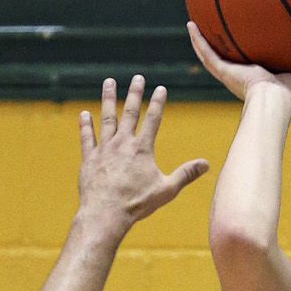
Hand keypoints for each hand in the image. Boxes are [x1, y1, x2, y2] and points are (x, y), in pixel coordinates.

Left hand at [76, 75, 208, 242]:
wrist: (106, 213)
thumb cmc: (137, 203)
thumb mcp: (166, 190)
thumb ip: (186, 174)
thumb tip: (206, 164)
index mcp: (142, 149)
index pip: (152, 119)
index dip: (157, 102)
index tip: (160, 88)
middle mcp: (122, 143)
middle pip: (129, 112)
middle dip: (134, 93)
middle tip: (137, 77)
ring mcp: (104, 149)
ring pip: (106, 118)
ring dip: (108, 99)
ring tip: (108, 82)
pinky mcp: (89, 159)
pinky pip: (87, 138)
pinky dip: (86, 125)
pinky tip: (84, 114)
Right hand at [187, 21, 290, 105]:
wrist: (273, 101)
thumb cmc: (289, 95)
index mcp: (257, 79)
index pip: (249, 64)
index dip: (246, 55)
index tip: (243, 42)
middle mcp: (240, 75)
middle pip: (227, 58)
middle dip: (221, 45)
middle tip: (214, 29)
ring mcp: (228, 73)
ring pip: (211, 53)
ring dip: (201, 40)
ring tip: (193, 24)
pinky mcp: (222, 70)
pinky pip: (206, 52)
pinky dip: (197, 39)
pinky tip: (190, 24)